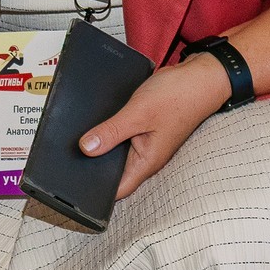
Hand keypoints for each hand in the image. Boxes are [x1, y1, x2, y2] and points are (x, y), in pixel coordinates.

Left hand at [77, 56, 231, 203]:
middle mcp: (146, 155)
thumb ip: (111, 131)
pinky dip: (110, 129)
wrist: (201, 76)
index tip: (74, 189)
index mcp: (147, 162)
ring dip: (101, 145)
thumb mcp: (139, 113)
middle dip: (93, 166)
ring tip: (75, 140)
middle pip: (114, 171)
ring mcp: (146, 141)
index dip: (96, 193)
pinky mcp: (144, 126)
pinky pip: (122, 133)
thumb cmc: (179, 96)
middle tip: (67, 161)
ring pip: (117, 151)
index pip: (118, 190)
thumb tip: (86, 148)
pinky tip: (95, 122)